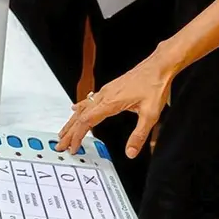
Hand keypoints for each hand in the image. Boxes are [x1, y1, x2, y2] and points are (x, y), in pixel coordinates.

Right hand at [56, 51, 174, 156]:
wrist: (158, 66)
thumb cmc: (154, 85)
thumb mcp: (150, 114)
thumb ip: (139, 135)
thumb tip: (131, 152)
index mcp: (110, 102)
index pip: (86, 122)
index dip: (77, 136)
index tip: (72, 147)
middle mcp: (104, 96)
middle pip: (80, 116)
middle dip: (69, 132)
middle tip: (60, 145)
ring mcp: (105, 91)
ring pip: (82, 108)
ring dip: (71, 122)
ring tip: (63, 132)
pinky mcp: (109, 89)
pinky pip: (88, 101)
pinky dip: (79, 109)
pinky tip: (75, 110)